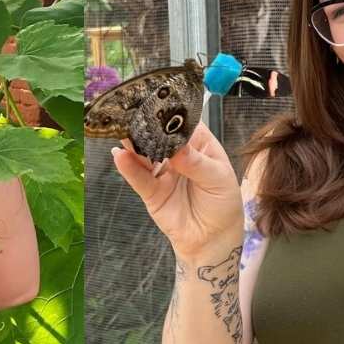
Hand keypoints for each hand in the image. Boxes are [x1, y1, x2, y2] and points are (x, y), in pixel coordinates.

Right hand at [110, 123, 241, 260]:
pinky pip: (138, 177)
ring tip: (123, 131)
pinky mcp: (151, 191)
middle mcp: (178, 154)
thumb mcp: (218, 179)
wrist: (213, 241)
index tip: (158, 103)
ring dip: (133, 143)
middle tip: (133, 114)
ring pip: (145, 153)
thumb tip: (175, 147)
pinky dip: (128, 167)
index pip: (183, 123)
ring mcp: (162, 172)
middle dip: (147, 125)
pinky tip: (120, 156)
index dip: (171, 112)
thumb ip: (196, 162)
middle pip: (159, 135)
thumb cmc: (223, 204)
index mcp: (199, 144)